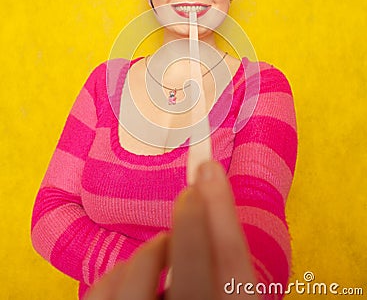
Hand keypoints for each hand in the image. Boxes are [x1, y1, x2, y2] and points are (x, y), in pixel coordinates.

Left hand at [86, 160, 258, 299]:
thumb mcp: (221, 294)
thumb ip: (220, 268)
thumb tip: (210, 208)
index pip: (234, 269)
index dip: (222, 213)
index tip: (210, 171)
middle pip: (193, 274)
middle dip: (192, 222)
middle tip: (191, 191)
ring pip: (140, 275)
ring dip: (153, 250)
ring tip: (163, 252)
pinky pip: (102, 290)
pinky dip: (117, 272)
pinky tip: (130, 276)